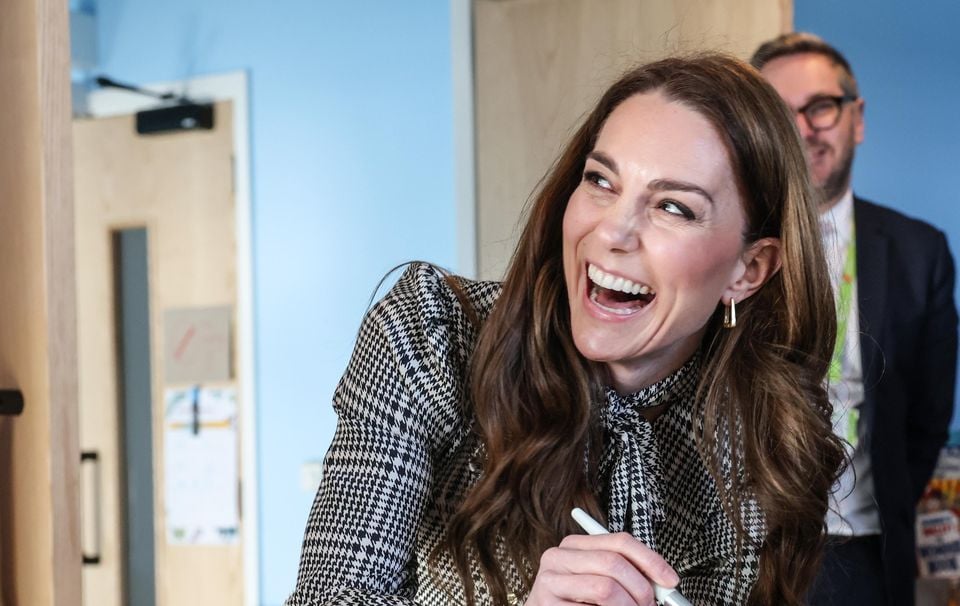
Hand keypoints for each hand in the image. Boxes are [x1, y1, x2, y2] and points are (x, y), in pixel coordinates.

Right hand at [525, 532, 678, 604]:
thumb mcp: (598, 580)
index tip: (670, 581)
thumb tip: (665, 583)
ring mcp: (549, 583)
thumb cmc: (576, 603)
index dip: (650, 560)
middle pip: (614, 563)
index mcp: (573, 545)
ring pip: (605, 589)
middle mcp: (557, 558)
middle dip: (640, 589)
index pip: (620, 542)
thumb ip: (626, 574)